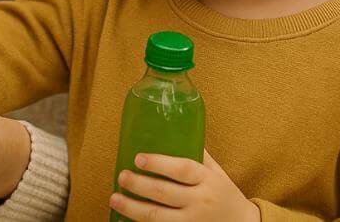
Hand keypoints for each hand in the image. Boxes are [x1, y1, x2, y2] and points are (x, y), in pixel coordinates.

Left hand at [110, 151, 258, 221]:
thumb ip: (196, 154)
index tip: (138, 158)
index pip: (182, 169)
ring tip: (114, 198)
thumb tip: (172, 126)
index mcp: (207, 180)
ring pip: (158, 217)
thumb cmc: (224, 193)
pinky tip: (126, 217)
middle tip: (122, 176)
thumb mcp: (215, 172)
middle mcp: (200, 201)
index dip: (158, 163)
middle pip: (164, 193)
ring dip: (132, 208)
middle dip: (139, 185)